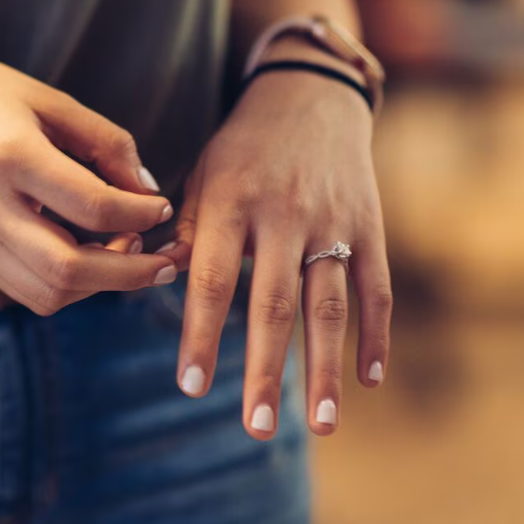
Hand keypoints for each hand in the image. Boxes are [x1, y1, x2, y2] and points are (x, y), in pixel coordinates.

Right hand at [0, 55, 177, 314]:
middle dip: (130, 274)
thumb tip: (148, 191)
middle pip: (69, 268)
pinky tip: (94, 261)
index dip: (141, 214)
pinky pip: (32, 294)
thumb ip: (106, 143)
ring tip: (128, 254)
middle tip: (163, 262)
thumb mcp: (49, 100)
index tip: (162, 206)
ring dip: (102, 286)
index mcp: (11, 157)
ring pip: (51, 293)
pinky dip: (73, 289)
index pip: (92, 207)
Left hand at [161, 71, 392, 438]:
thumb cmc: (241, 148)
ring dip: (327, 368)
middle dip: (267, 371)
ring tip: (323, 425)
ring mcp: (332, 223)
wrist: (310, 96)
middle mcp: (283, 215)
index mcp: (231, 203)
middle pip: (274, 305)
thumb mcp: (201, 175)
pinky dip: (377, 334)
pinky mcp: (370, 226)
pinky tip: (370, 379)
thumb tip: (147, 278)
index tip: (192, 386)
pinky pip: (376, 287)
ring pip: (330, 306)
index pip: (211, 280)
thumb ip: (181, 231)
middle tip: (256, 427)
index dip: (201, 335)